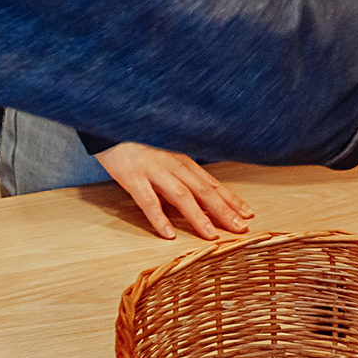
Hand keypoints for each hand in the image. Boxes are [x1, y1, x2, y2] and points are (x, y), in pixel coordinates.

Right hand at [92, 143, 253, 240]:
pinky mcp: (132, 177)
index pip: (212, 183)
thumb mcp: (165, 156)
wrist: (110, 123)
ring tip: (211, 235)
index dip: (231, 199)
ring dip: (198, 216)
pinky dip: (159, 218)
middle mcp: (172, 165)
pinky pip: (147, 200)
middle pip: (203, 190)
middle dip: (223, 210)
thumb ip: (182, 175)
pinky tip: (168, 234)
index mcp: (182, 160)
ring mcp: (153, 171)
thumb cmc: (139, 143)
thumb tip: (204, 198)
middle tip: (241, 228)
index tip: (248, 214)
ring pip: (180, 196)